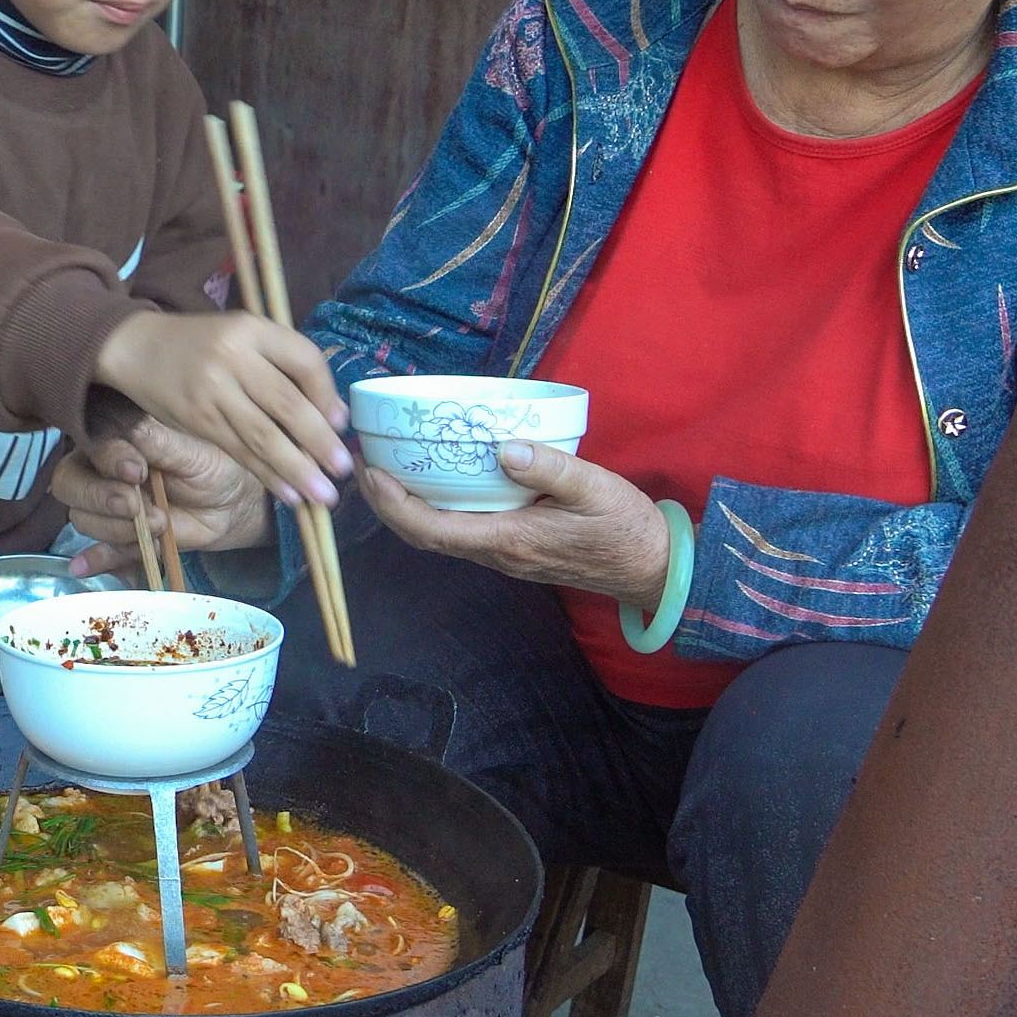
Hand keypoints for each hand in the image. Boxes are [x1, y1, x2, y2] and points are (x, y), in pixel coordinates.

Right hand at [55, 413, 272, 566]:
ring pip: (84, 519)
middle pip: (69, 484)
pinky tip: (84, 567)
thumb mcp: (189, 447)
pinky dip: (94, 559)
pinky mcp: (119, 538)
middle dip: (100, 498)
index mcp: (114, 437)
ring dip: (118, 528)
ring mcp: (107, 506)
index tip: (136, 471)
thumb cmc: (213, 463)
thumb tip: (123, 430)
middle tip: (135, 507)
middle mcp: (100, 470)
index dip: (106, 458)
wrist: (233, 503)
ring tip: (161, 525)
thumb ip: (154, 439)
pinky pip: (98, 552)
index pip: (90, 444)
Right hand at [92, 310, 350, 506]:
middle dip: (320, 442)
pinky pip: (239, 451)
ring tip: (323, 495)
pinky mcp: (196, 420)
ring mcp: (212, 390)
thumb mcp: (241, 334)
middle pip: (288, 404)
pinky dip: (266, 474)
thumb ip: (281, 363)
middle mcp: (233, 357)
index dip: (328, 394)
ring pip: (263, 435)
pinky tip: (288, 493)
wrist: (135, 347)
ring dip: (298, 469)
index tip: (342, 423)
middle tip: (344, 470)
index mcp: (251, 329)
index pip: (304, 360)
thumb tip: (331, 413)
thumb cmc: (200, 343)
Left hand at [358, 442, 672, 604]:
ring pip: (439, 536)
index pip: (433, 530)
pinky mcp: (512, 548)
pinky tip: (433, 481)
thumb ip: (550, 467)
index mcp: (511, 540)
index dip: (394, 504)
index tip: (371, 473)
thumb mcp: (595, 488)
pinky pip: (460, 532)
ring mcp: (504, 555)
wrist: (653, 568)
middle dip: (387, 504)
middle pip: (424, 536)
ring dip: (407, 507)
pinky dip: (434, 509)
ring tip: (388, 466)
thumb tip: (504, 448)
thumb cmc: (626, 528)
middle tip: (364, 461)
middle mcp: (498, 553)